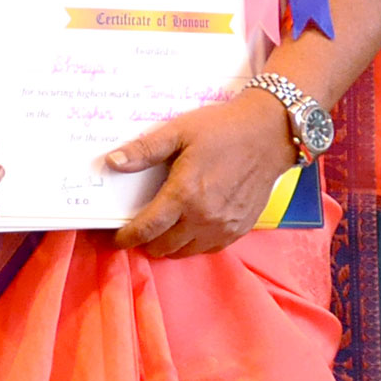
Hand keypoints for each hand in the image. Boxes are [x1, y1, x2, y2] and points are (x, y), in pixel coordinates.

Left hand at [108, 90, 301, 257]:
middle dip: (146, 242)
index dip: (128, 237)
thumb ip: (143, 150)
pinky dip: (193, 245)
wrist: (268, 135)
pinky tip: (186, 230)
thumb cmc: (221, 130)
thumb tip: (112, 162)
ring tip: (159, 231)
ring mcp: (225, 226)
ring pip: (187, 251)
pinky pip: (210, 248)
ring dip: (169, 246)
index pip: (148, 228)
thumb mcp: (177, 132)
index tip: (116, 238)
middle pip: (165, 246)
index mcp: (185, 194)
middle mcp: (205, 217)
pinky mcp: (241, 228)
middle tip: (137, 229)